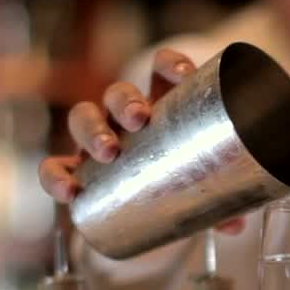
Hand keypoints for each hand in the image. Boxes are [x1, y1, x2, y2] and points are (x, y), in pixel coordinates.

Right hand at [37, 47, 243, 234]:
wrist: (143, 217)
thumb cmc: (176, 186)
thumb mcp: (200, 191)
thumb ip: (218, 203)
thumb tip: (235, 223)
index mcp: (159, 107)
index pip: (161, 71)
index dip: (171, 66)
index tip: (184, 76)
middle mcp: (122, 118)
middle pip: (118, 93)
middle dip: (126, 101)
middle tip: (140, 119)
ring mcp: (94, 141)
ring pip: (83, 117)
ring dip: (94, 129)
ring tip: (109, 151)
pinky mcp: (73, 171)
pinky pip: (54, 167)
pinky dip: (56, 177)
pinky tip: (70, 191)